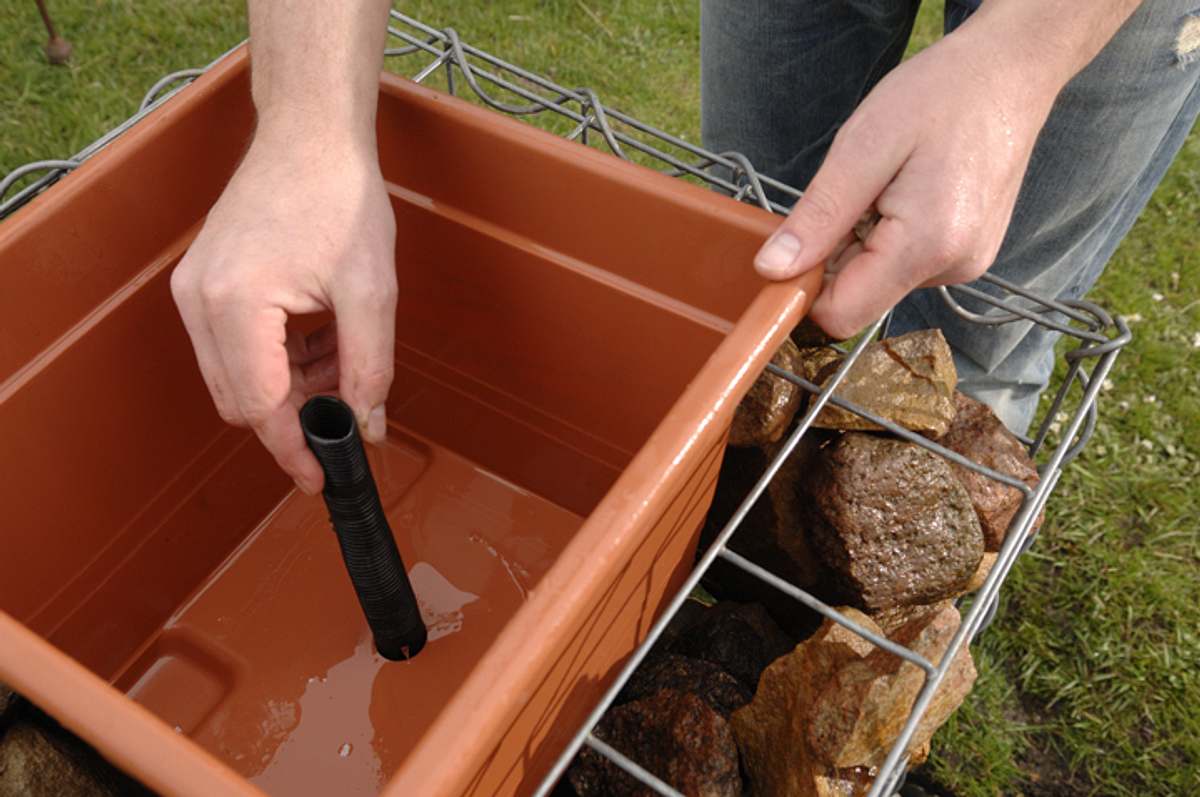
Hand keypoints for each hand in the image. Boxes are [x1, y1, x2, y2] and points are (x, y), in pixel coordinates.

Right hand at [170, 131, 396, 493]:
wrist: (309, 137)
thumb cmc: (340, 198)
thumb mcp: (371, 290)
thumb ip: (369, 368)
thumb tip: (366, 429)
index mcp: (234, 305)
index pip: (260, 408)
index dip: (294, 450)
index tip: (322, 478)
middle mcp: (198, 302)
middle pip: (240, 402)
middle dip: (297, 415)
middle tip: (351, 400)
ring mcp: (193, 291)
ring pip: (237, 380)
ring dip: (292, 386)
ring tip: (344, 355)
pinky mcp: (202, 283)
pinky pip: (234, 349)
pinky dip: (280, 360)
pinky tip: (321, 336)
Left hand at [753, 30, 1057, 338]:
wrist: (1009, 72)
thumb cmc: (939, 95)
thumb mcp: (862, 147)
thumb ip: (819, 217)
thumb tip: (773, 269)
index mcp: (927, 246)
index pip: (841, 314)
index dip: (805, 287)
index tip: (797, 240)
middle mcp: (952, 267)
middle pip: (859, 297)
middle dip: (837, 255)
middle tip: (855, 191)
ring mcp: (965, 263)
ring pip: (880, 279)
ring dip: (863, 240)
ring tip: (889, 183)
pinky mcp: (968, 253)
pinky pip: (905, 263)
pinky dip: (888, 235)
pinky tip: (905, 190)